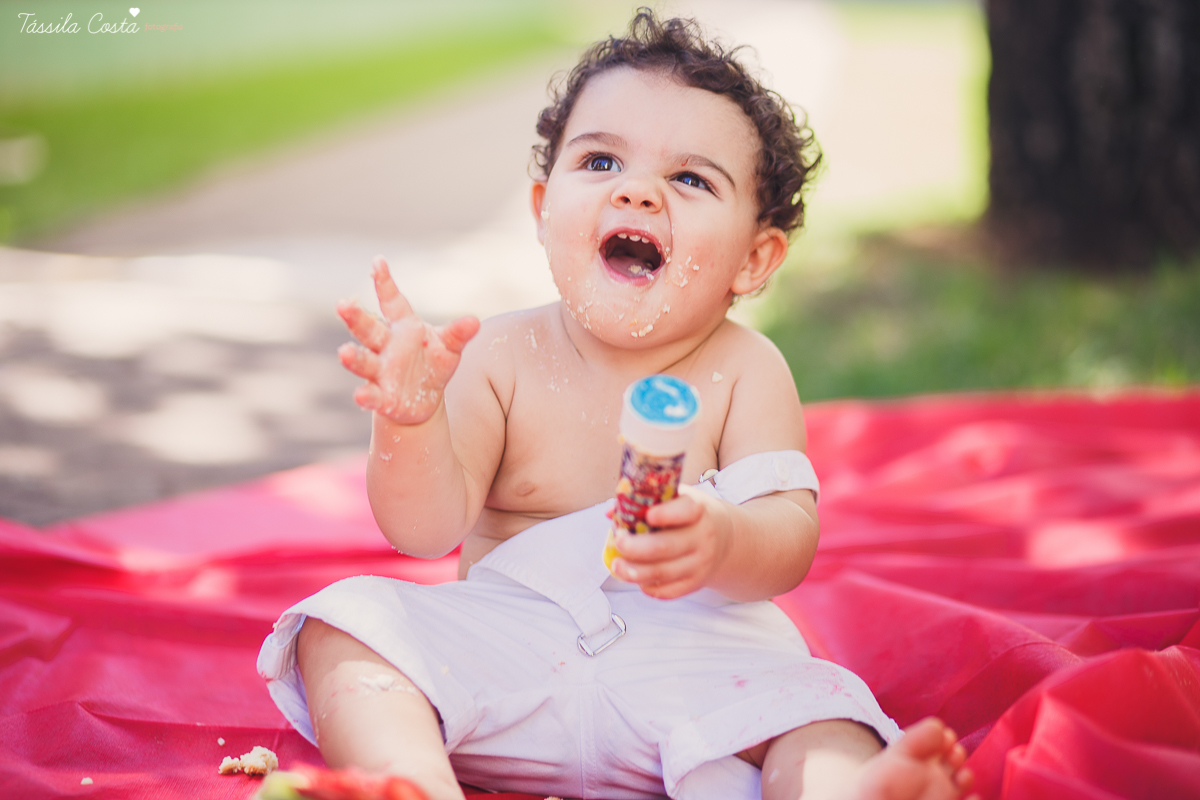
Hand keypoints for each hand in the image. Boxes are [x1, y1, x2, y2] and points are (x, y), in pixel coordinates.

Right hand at [337, 256, 479, 424]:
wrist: (424, 398)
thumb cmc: (435, 363)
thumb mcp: (450, 347)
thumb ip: (458, 334)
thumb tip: (474, 322)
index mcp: (403, 327)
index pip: (392, 302)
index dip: (384, 282)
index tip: (378, 261)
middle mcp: (386, 347)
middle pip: (369, 330)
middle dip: (355, 318)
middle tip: (343, 304)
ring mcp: (380, 371)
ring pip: (364, 362)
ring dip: (354, 357)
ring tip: (344, 352)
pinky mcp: (381, 397)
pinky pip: (372, 395)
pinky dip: (366, 396)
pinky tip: (361, 396)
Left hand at [609, 485, 733, 598]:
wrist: (725, 539)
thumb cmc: (690, 515)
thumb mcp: (676, 499)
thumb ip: (646, 501)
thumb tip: (611, 512)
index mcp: (697, 510)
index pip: (685, 511)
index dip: (665, 514)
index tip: (646, 515)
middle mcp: (702, 537)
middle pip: (665, 547)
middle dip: (635, 548)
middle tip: (618, 542)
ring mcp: (700, 563)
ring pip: (663, 573)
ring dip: (634, 572)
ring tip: (617, 566)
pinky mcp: (695, 583)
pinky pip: (668, 591)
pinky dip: (648, 586)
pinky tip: (638, 578)